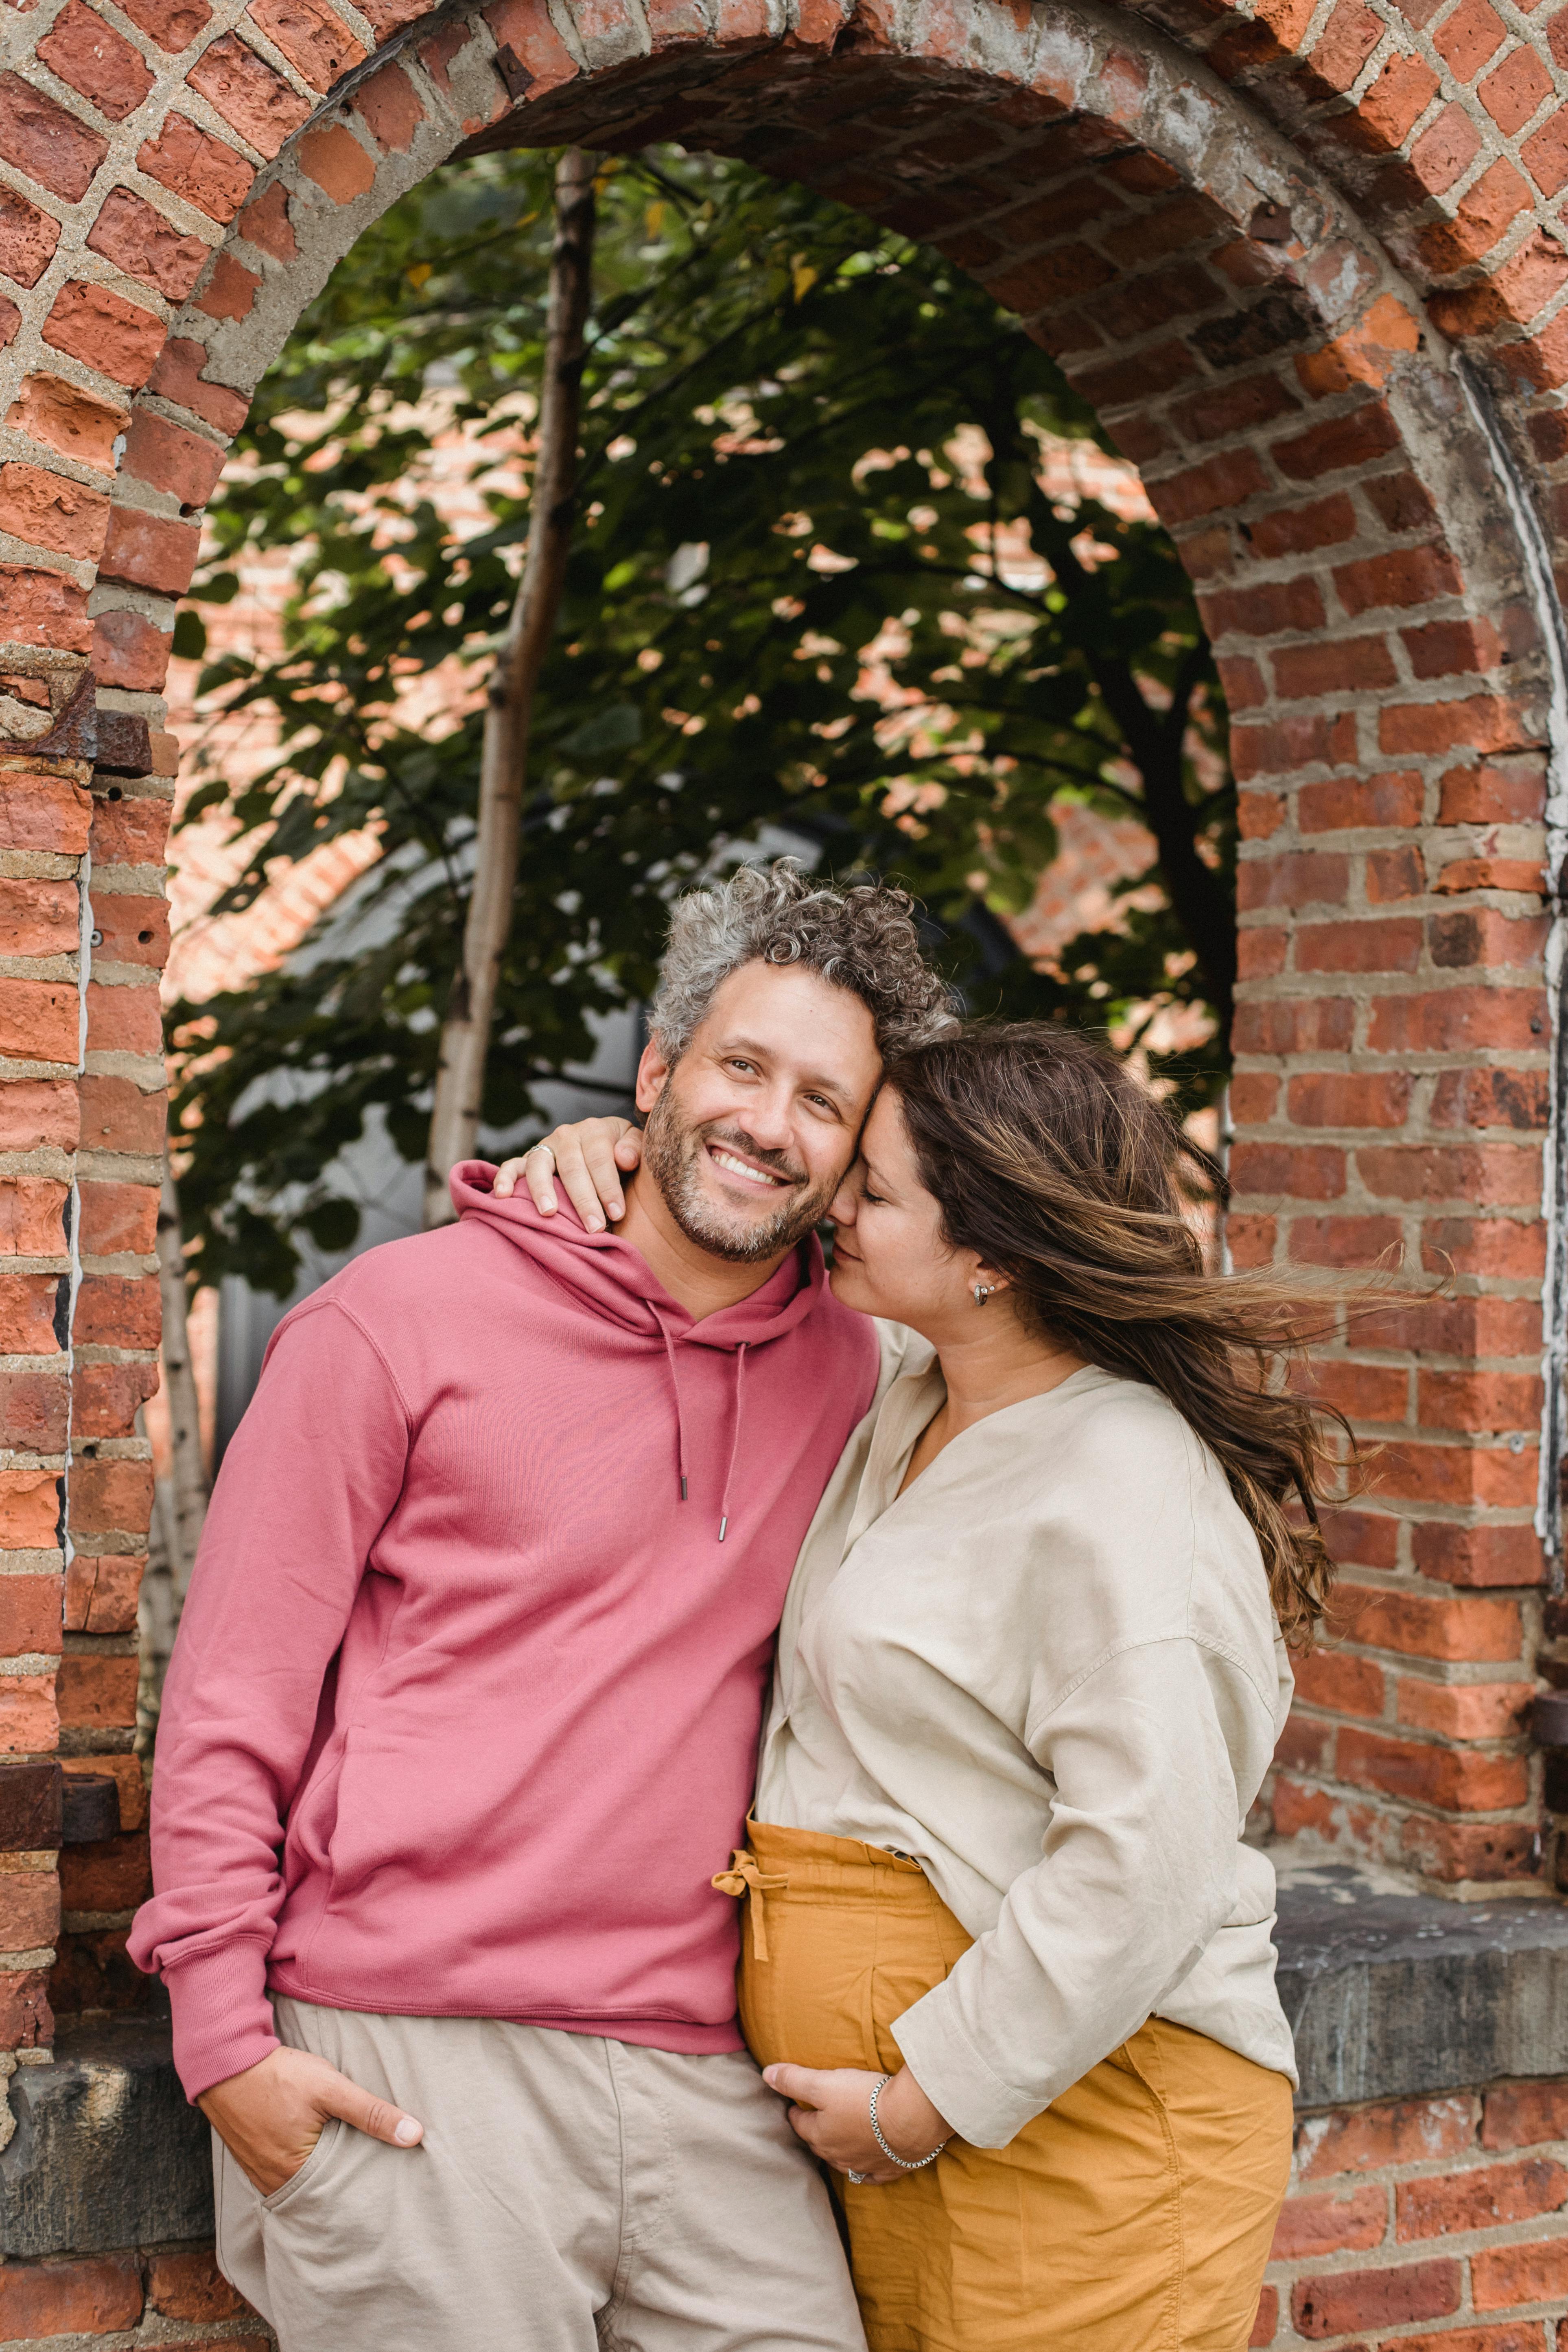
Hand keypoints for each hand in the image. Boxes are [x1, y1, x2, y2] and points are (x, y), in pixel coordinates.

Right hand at [199, 2043, 422, 2198]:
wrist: (227, 2061)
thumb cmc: (279, 2075)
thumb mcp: (330, 2088)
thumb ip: (372, 2112)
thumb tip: (414, 2135)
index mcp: (295, 2175)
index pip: (342, 2192)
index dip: (366, 2185)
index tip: (391, 2182)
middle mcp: (275, 2183)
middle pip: (323, 2190)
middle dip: (347, 2181)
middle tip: (378, 2173)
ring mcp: (261, 2173)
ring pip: (305, 2179)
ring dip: (325, 2171)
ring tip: (353, 2161)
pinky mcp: (255, 2158)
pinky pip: (287, 2170)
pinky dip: (306, 2163)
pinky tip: (321, 2149)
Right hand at [493, 1117, 641, 1232]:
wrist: (604, 1147)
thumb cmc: (622, 1154)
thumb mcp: (635, 1145)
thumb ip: (634, 1148)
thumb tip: (624, 1158)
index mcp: (595, 1130)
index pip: (601, 1159)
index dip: (608, 1187)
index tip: (617, 1213)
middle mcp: (567, 1135)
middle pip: (572, 1167)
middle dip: (584, 1199)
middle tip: (594, 1227)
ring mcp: (545, 1147)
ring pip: (539, 1165)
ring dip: (543, 1190)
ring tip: (549, 1213)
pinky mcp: (527, 1159)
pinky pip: (511, 1166)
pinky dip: (503, 1178)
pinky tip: (502, 1196)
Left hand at [762, 2062, 951, 2183]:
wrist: (910, 2119)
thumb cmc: (865, 2098)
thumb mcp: (824, 2083)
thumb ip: (794, 2080)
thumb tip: (766, 2075)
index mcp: (821, 2135)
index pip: (800, 2123)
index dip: (795, 2112)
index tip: (792, 2105)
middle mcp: (839, 2155)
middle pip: (820, 2143)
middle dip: (814, 2132)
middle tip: (813, 2120)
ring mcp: (864, 2165)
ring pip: (843, 2160)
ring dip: (837, 2149)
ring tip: (836, 2138)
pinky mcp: (888, 2169)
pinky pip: (871, 2174)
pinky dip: (865, 2168)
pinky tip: (865, 2165)